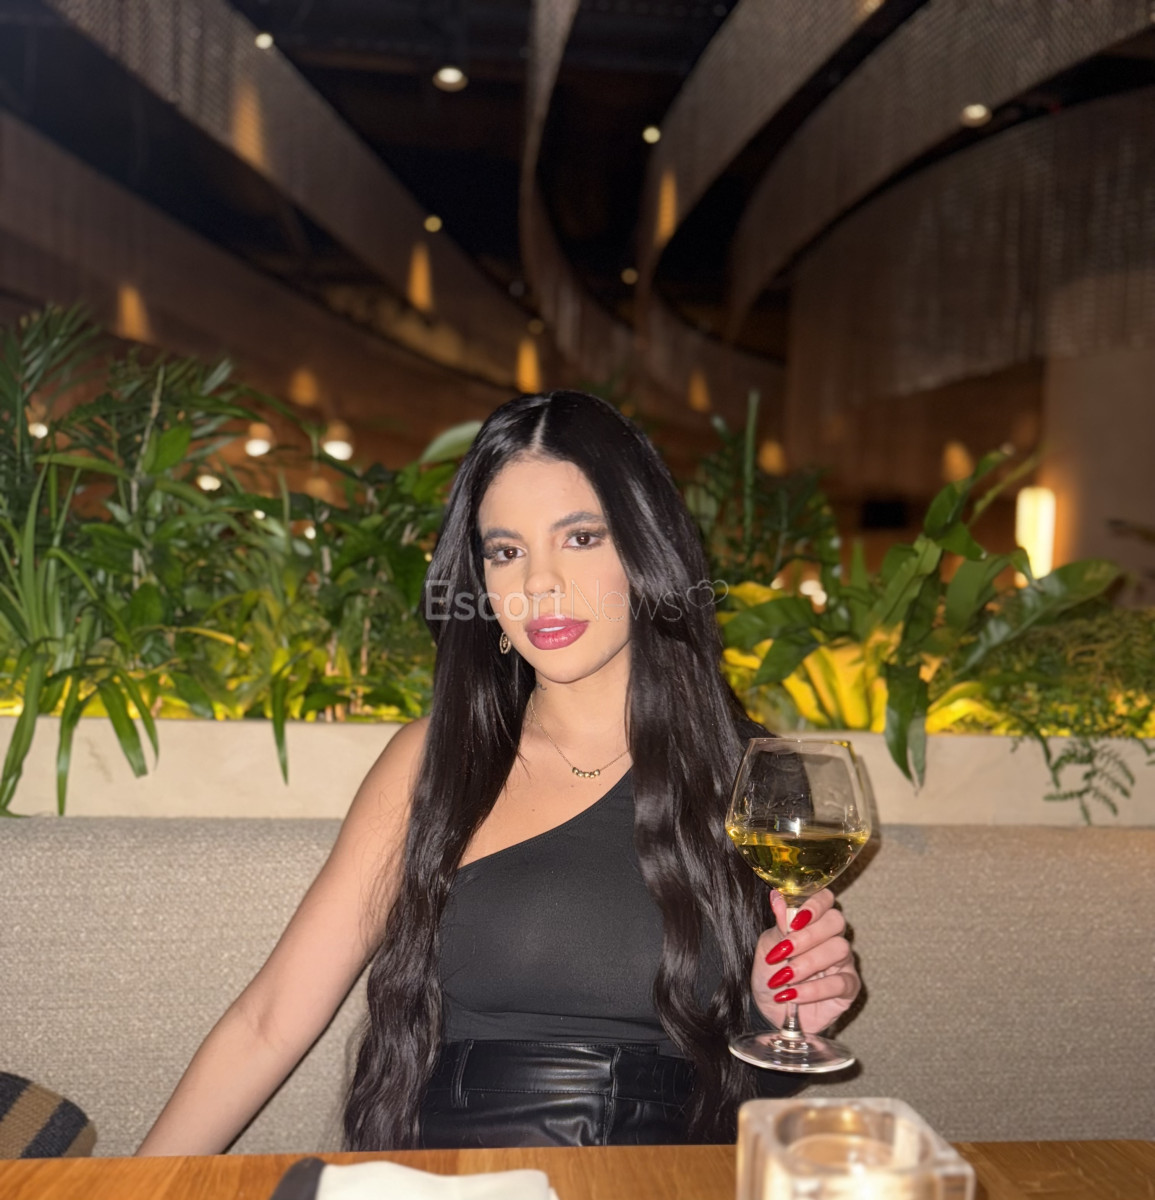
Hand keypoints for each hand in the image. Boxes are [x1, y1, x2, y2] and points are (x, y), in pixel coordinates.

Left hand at [751, 889, 859, 1033]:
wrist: (768, 1007)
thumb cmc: (770, 970)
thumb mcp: (769, 946)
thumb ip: (779, 925)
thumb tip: (777, 897)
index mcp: (814, 920)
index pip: (826, 899)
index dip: (814, 905)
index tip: (794, 921)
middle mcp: (833, 937)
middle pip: (836, 921)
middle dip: (808, 936)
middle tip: (783, 951)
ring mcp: (844, 961)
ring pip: (840, 949)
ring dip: (807, 963)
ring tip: (783, 977)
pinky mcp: (849, 988)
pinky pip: (839, 983)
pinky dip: (813, 989)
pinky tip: (792, 995)